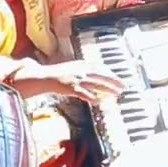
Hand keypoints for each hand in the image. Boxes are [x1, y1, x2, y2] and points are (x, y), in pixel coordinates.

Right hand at [9, 60, 124, 104]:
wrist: (44, 77)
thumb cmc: (59, 74)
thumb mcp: (73, 68)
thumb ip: (84, 71)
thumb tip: (97, 76)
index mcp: (82, 64)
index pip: (100, 67)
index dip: (110, 73)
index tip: (119, 78)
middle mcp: (80, 69)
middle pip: (101, 74)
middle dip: (113, 80)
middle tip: (123, 86)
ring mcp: (76, 78)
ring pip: (95, 83)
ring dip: (107, 88)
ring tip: (117, 94)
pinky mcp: (70, 87)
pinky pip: (82, 92)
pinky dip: (90, 97)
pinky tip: (98, 102)